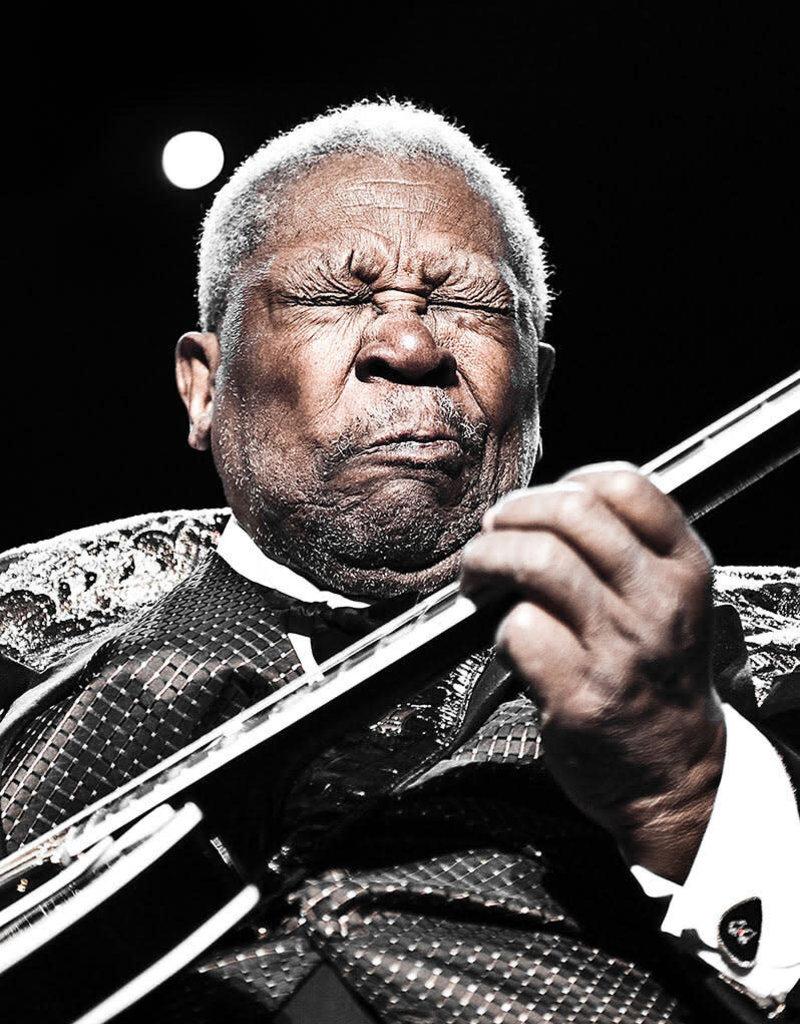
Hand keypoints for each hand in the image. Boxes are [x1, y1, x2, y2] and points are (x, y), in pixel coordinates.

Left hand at [461, 463, 725, 881]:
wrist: (674, 772)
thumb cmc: (658, 680)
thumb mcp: (670, 604)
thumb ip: (625, 553)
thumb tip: (539, 510)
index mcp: (682, 569)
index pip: (625, 485)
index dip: (566, 481)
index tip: (538, 502)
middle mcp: (656, 602)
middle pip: (569, 513)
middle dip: (511, 514)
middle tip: (491, 533)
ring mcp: (619, 649)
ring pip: (537, 562)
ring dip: (488, 559)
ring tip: (478, 574)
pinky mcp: (580, 694)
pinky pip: (518, 628)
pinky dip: (498, 628)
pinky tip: (507, 640)